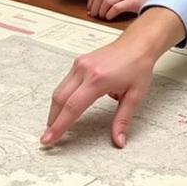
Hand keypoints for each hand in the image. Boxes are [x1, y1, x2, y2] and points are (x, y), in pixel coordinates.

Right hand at [40, 7, 184, 147]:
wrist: (138, 43)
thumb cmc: (138, 66)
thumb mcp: (134, 96)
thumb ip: (123, 120)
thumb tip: (118, 141)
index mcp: (98, 80)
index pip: (72, 107)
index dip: (59, 126)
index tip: (49, 138)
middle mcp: (84, 70)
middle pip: (60, 99)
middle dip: (52, 120)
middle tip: (48, 137)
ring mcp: (80, 64)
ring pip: (59, 90)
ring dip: (55, 109)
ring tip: (54, 125)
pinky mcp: (79, 62)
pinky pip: (65, 83)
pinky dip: (62, 98)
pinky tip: (64, 108)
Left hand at [87, 0, 150, 19]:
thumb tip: (94, 4)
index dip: (91, 0)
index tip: (90, 7)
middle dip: (94, 7)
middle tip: (94, 14)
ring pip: (106, 1)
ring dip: (101, 11)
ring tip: (102, 16)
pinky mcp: (133, 1)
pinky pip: (115, 8)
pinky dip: (109, 14)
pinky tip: (110, 17)